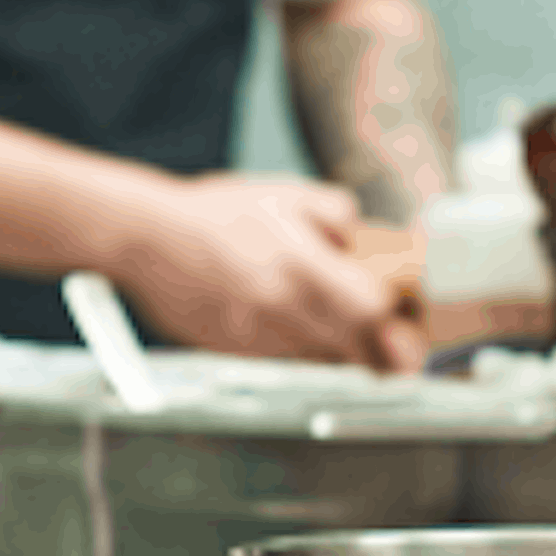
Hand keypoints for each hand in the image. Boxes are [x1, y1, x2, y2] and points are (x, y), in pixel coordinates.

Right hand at [110, 173, 424, 372]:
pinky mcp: (236, 353)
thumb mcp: (286, 192)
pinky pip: (286, 362)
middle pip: (356, 351)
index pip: (372, 310)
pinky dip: (302, 351)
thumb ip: (337, 214)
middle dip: (382, 351)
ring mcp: (258, 337)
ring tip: (342, 328)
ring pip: (323, 362)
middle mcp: (283, 308)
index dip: (398, 318)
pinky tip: (296, 327)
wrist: (148, 239)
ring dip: (342, 351)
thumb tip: (368, 239)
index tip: (408, 316)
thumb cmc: (216, 213)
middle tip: (396, 344)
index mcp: (301, 265)